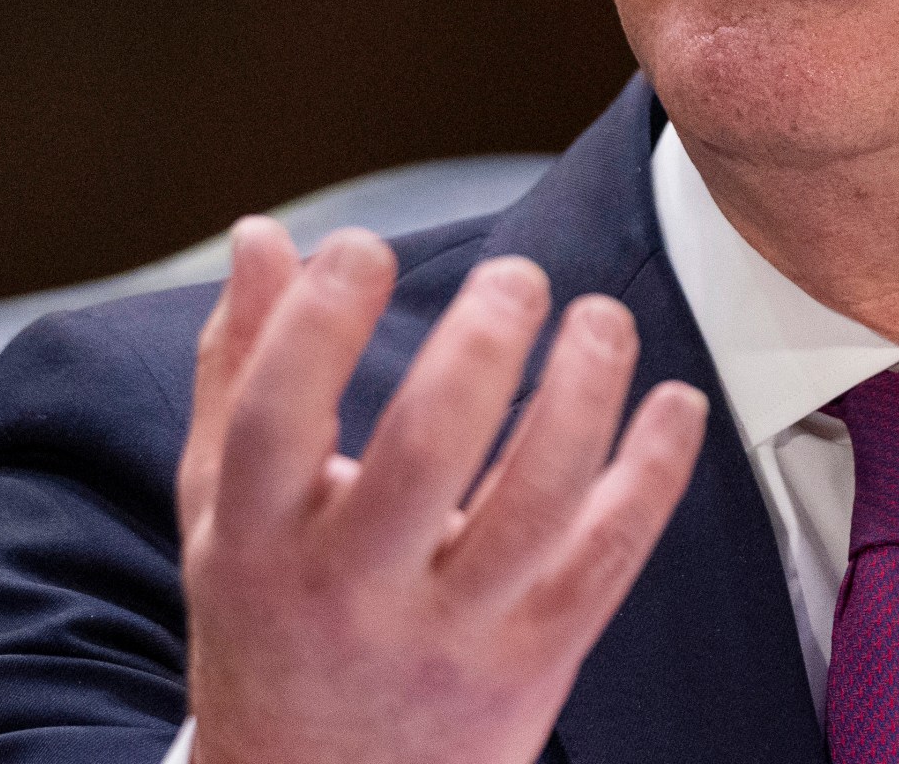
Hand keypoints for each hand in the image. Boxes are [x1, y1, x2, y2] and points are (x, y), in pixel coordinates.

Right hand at [176, 218, 708, 763]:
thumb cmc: (272, 623)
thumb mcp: (223, 509)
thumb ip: (241, 368)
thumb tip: (262, 236)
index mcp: (256, 541)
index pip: (275, 418)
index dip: (318, 321)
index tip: (363, 245)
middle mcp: (350, 592)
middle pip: (421, 453)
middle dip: (479, 346)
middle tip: (517, 277)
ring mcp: (448, 633)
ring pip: (534, 506)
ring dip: (583, 396)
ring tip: (601, 319)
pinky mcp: (534, 661)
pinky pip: (606, 560)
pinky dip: (653, 475)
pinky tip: (675, 402)